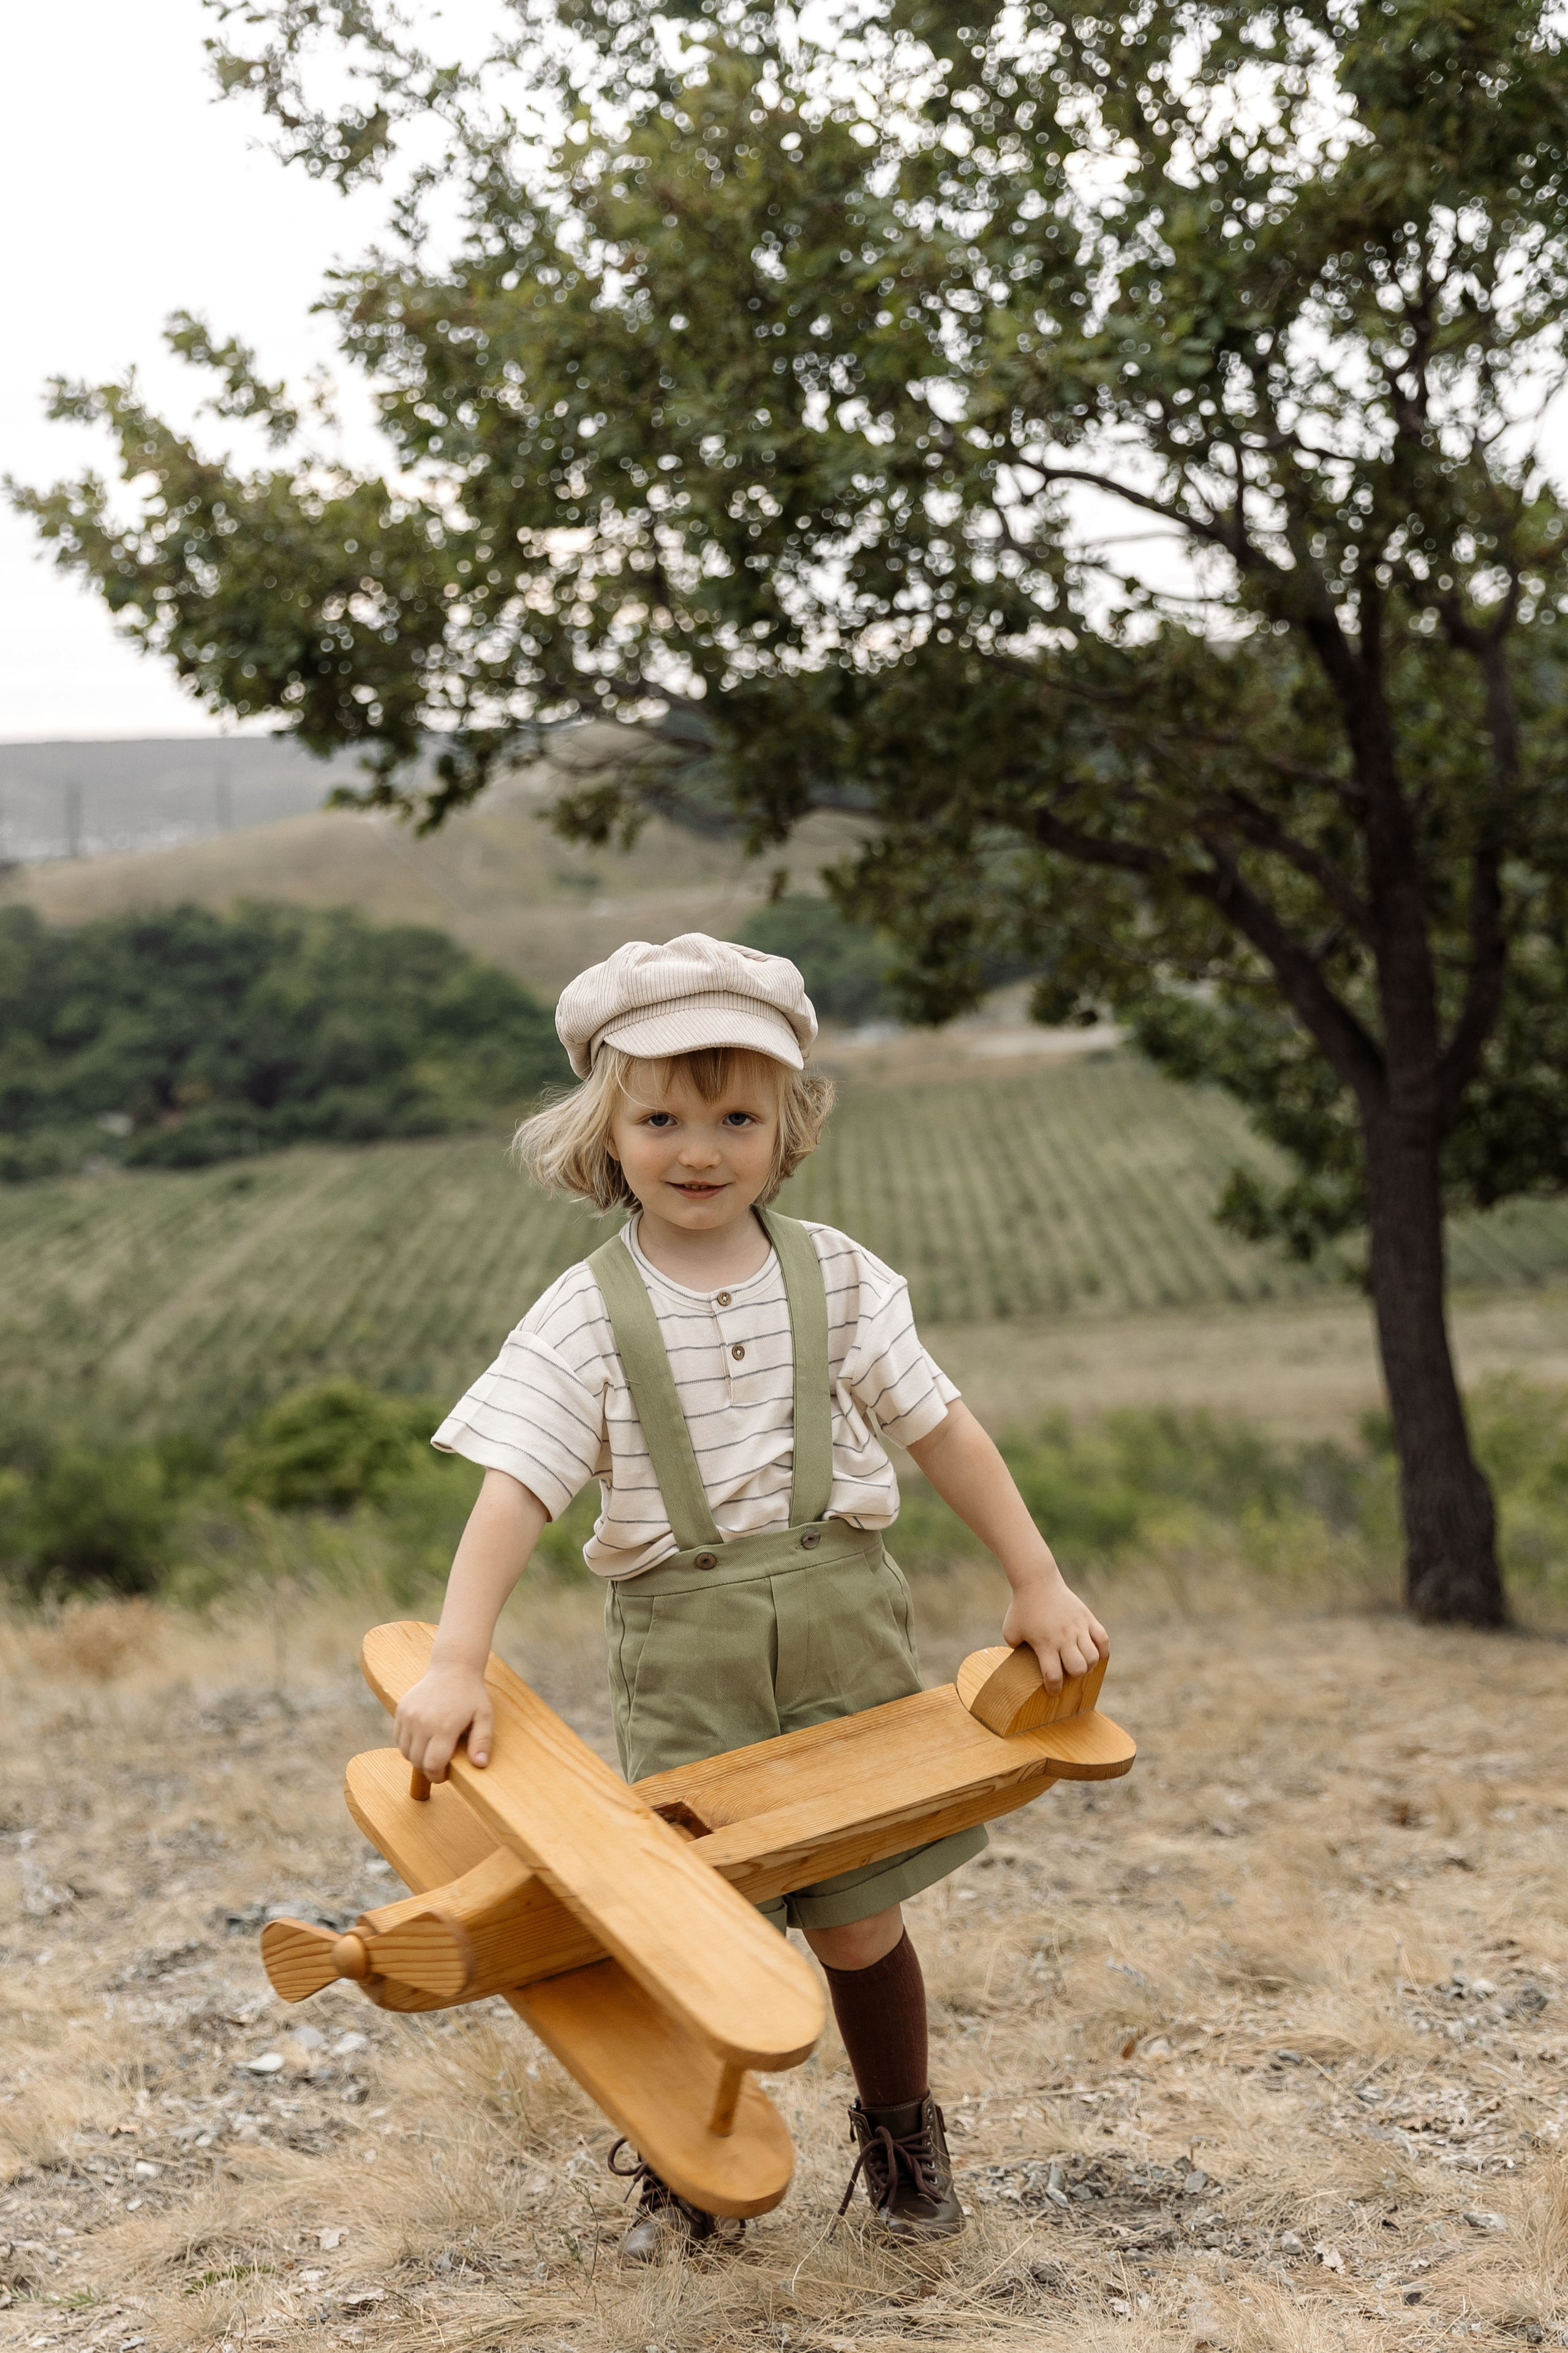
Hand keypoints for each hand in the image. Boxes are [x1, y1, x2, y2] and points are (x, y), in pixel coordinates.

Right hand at [395, 1660, 494, 1779]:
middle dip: (428, 1768)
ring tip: (431, 1751)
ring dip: (416, 1757)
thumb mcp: (484, 1717)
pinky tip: (421, 1739)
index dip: (438, 1776)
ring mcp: (409, 1715)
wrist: (452, 1668)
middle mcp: (422, 1722)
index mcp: (443, 1727)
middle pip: (417, 1761)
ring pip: (405, 1751)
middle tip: (439, 1764)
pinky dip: (407, 1744)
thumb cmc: (471, 1695)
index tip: (445, 1774)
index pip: (432, 1765)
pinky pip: (398, 1738)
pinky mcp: (401, 1709)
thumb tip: (480, 1764)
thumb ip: (482, 1742)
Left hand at [1002, 1571, 1108, 1694]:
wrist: (1037, 1581)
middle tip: (1067, 1672)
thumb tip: (1023, 1662)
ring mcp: (1078, 1627)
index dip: (1054, 1689)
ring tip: (1080, 1662)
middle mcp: (1063, 1637)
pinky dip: (1102, 1651)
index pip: (1053, 1676)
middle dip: (1074, 1677)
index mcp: (1044, 1643)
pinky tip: (1095, 1653)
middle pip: (1078, 1669)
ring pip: (1093, 1657)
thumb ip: (1016, 1649)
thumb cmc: (1022, 1608)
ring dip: (1088, 1665)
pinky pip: (1103, 1639)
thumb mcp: (1010, 1631)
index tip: (1053, 1691)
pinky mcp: (1087, 1618)